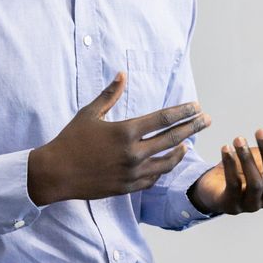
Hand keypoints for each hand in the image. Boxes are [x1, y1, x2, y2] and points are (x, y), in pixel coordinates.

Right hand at [27, 72, 210, 205]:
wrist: (55, 173)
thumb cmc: (70, 139)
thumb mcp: (89, 114)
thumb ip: (110, 95)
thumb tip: (122, 74)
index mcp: (125, 131)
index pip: (163, 119)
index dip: (182, 111)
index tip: (196, 106)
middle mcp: (133, 153)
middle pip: (172, 138)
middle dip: (192, 127)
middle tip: (207, 120)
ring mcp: (132, 172)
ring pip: (167, 162)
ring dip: (181, 151)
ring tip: (189, 143)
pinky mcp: (127, 187)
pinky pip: (153, 178)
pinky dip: (163, 169)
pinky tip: (167, 162)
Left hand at [188, 131, 262, 215]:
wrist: (215, 188)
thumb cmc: (244, 171)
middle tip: (260, 131)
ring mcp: (250, 205)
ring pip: (255, 183)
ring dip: (246, 158)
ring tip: (238, 139)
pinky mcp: (231, 205)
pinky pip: (233, 185)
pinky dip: (229, 165)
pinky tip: (225, 149)